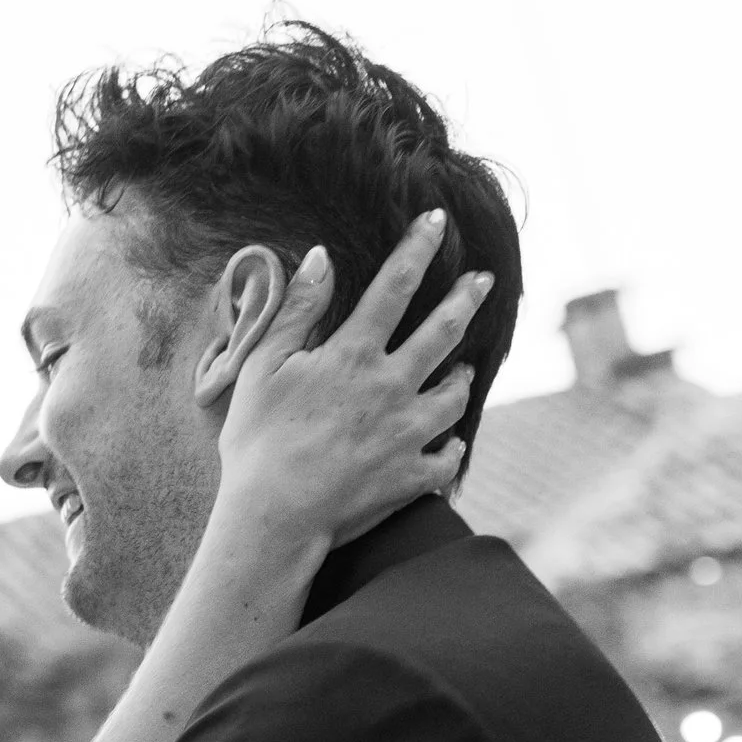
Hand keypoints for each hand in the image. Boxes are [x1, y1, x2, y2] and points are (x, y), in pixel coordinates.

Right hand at [206, 212, 492, 549]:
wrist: (274, 521)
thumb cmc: (257, 444)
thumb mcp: (263, 367)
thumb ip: (296, 310)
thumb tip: (321, 257)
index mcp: (354, 356)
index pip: (396, 285)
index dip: (419, 247)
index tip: (439, 220)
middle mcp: (391, 388)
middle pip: (443, 332)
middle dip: (467, 299)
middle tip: (483, 281)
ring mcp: (407, 434)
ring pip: (455, 394)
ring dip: (463, 376)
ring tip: (465, 369)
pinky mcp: (412, 477)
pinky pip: (448, 456)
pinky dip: (451, 446)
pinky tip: (451, 441)